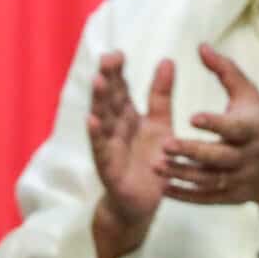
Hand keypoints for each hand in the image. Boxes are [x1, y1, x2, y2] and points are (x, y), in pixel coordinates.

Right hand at [87, 52, 174, 257]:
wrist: (142, 203)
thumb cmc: (149, 162)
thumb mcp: (160, 125)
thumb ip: (161, 95)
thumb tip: (167, 60)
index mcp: (127, 118)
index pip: (120, 90)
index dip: (118, 72)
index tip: (117, 53)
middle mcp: (115, 129)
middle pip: (109, 101)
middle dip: (108, 80)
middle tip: (107, 59)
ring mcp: (109, 148)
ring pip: (102, 121)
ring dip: (99, 102)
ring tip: (98, 82)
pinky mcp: (109, 168)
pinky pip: (101, 150)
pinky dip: (96, 136)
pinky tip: (92, 121)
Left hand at [161, 44, 258, 217]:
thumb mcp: (248, 94)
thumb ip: (225, 70)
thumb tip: (201, 46)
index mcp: (252, 130)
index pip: (234, 128)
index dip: (215, 124)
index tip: (191, 117)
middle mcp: (247, 157)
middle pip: (219, 157)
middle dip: (192, 152)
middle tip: (164, 144)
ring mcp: (239, 180)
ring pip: (209, 180)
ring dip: (182, 174)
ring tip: (155, 165)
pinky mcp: (229, 197)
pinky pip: (206, 198)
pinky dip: (185, 195)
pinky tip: (163, 187)